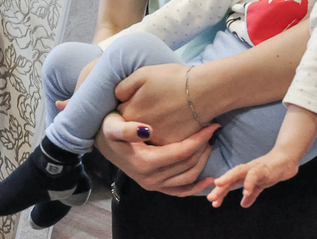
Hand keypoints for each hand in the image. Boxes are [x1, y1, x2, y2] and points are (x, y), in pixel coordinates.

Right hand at [94, 111, 219, 196]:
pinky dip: (196, 187)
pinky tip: (209, 179)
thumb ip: (126, 128)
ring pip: (189, 177)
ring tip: (210, 143)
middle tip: (213, 130)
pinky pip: (181, 191)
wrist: (103, 141)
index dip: (200, 139)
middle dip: (204, 147)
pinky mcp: (156, 187)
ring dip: (203, 161)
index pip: (182, 152)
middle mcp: (150, 179)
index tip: (212, 125)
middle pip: (188, 164)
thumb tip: (147, 130)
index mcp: (144, 163)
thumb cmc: (110, 128)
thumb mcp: (112, 126)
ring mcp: (154, 185)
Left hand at [115, 64, 205, 144]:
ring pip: (149, 137)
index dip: (131, 104)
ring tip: (166, 112)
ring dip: (153, 128)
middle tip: (156, 104)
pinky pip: (165, 142)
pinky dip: (168, 134)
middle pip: (134, 128)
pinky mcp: (173, 145)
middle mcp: (140, 133)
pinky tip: (176, 121)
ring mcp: (158, 141)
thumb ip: (123, 88)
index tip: (142, 98)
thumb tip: (118, 100)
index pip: (121, 114)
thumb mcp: (142, 74)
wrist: (203, 90)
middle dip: (141, 118)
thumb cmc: (172, 79)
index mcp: (130, 115)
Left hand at [207, 149, 299, 208]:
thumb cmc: (272, 170)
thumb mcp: (261, 185)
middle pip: (230, 177)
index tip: (214, 203)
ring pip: (238, 171)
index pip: (230, 183)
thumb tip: (243, 204)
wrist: (287, 158)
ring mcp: (255, 167)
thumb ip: (252, 193)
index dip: (221, 192)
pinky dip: (249, 182)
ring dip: (228, 178)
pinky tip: (245, 192)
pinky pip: (254, 174)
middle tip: (210, 197)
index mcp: (244, 175)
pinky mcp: (264, 168)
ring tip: (219, 185)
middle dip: (220, 187)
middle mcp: (247, 170)